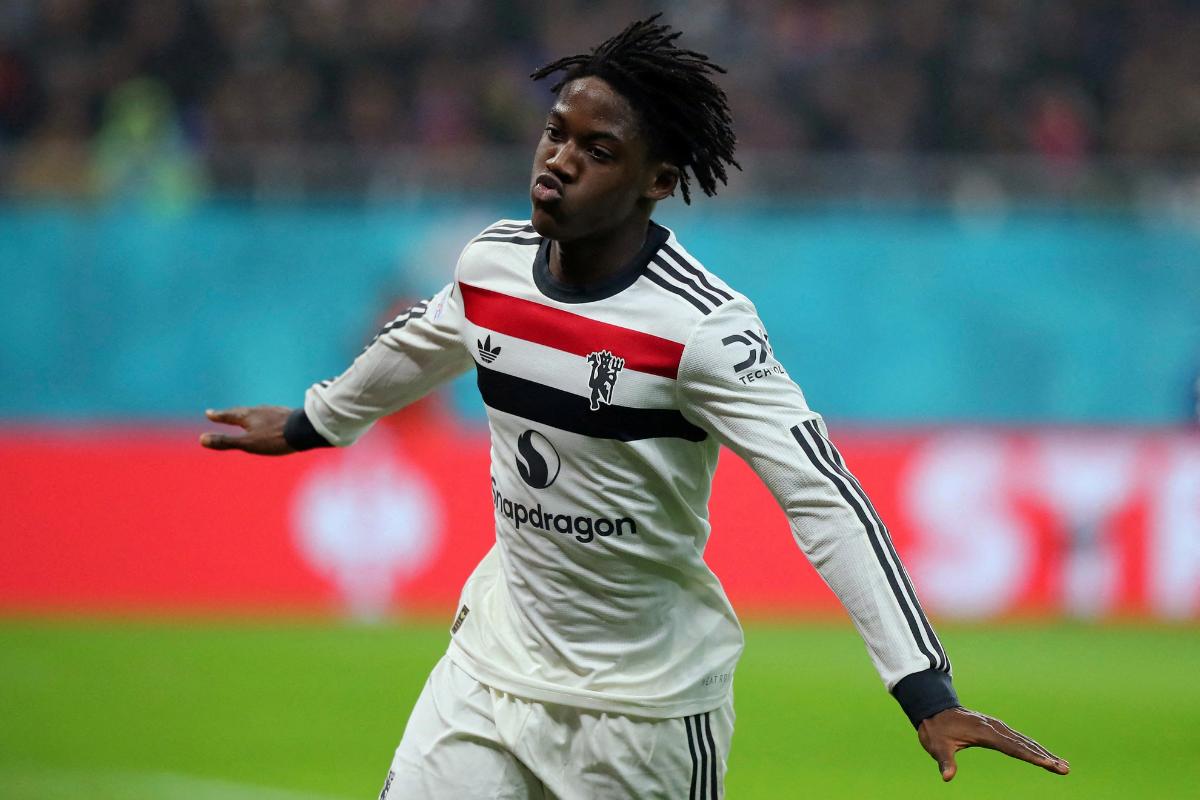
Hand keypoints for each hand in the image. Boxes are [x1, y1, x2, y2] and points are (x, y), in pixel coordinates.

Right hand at [199, 406, 294, 455]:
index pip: (229, 415)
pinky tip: (271, 421)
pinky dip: (264, 417)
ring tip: (245, 416)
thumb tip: (201, 439)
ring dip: (248, 415)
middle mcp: (259, 410)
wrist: (304, 430)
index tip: (208, 413)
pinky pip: (271, 415)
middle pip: (242, 412)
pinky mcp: (286, 415)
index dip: (218, 416)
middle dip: (231, 414)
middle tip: (223, 413)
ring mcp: (274, 412)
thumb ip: (226, 442)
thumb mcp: (248, 443)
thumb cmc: (274, 438)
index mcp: (248, 416)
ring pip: (257, 412)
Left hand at [918, 706, 1068, 781]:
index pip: (1012, 748)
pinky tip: (1044, 755)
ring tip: (1063, 765)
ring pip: (1024, 741)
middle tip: (1065, 769)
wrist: (934, 710)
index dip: (1030, 756)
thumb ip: (944, 761)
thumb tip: (947, 777)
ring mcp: (997, 727)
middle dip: (1045, 757)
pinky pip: (1019, 739)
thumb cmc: (936, 730)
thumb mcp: (936, 746)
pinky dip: (1033, 748)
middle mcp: (994, 728)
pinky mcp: (996, 729)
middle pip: (1024, 744)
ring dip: (1043, 753)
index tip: (1047, 763)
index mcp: (984, 732)